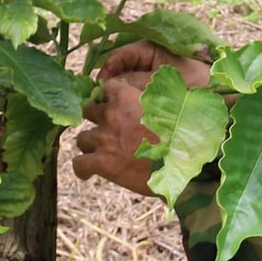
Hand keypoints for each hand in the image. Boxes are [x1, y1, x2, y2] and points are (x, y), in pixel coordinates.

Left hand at [71, 42, 211, 196]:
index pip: (105, 88)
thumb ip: (152, 97)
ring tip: (103, 153)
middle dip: (96, 120)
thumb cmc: (181, 134)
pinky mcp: (102, 163)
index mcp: (126, 96)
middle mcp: (110, 115)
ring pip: (81, 138)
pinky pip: (79, 164)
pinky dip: (83, 168)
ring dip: (91, 145)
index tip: (113, 106)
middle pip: (88, 112)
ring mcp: (104, 139)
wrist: (182, 163)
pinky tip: (90, 172)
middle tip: (109, 131)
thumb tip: (153, 93)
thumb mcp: (168, 105)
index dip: (108, 98)